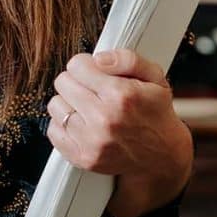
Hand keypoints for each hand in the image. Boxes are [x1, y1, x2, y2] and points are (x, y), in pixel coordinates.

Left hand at [47, 47, 192, 215]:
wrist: (163, 155)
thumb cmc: (156, 113)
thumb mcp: (155, 77)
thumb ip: (128, 59)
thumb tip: (99, 59)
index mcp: (121, 95)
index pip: (77, 65)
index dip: (86, 65)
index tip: (95, 73)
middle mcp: (104, 119)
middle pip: (63, 83)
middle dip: (76, 82)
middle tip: (92, 90)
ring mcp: (91, 141)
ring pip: (55, 106)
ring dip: (69, 103)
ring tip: (87, 108)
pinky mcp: (83, 158)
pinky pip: (53, 131)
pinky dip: (64, 125)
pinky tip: (82, 124)